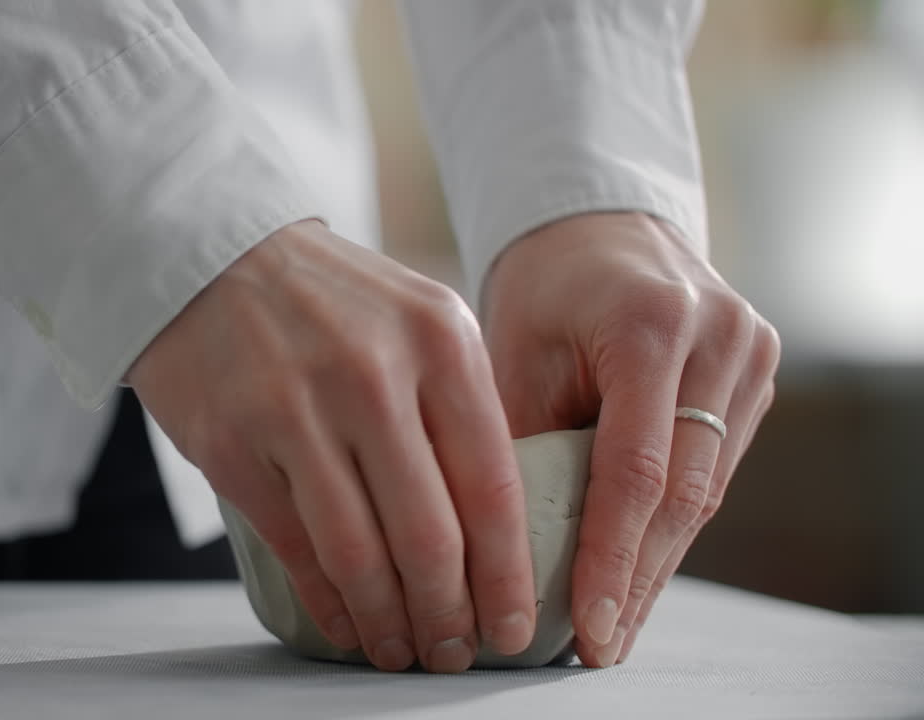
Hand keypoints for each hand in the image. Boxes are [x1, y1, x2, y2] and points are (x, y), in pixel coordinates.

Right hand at [129, 219, 536, 671]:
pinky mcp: (235, 445)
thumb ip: (458, 405)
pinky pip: (296, 549)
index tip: (513, 627)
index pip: (493, 486)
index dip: (507, 576)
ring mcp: (297, 410)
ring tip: (401, 651)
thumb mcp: (415, 319)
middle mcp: (374, 375)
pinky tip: (346, 625)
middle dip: (451, 617)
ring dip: (388, 622)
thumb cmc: (325, 300)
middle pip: (430, 537)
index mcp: (441, 342)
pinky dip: (328, 602)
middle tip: (456, 653)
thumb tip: (494, 530)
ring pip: (361, 555)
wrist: (207, 254)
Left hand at [480, 213, 779, 667]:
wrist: (600, 231)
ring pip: (706, 489)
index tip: (589, 627)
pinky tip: (639, 571)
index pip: (635, 469)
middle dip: (637, 579)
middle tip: (602, 647)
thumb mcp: (513, 352)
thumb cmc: (543, 290)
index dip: (612, 559)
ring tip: (616, 627)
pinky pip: (714, 467)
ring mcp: (750, 352)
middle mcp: (718, 336)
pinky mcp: (758, 373)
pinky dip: (672, 523)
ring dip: (658, 563)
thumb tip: (512, 552)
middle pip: (682, 491)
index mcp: (651, 323)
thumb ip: (523, 442)